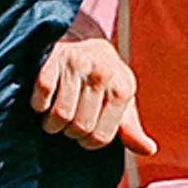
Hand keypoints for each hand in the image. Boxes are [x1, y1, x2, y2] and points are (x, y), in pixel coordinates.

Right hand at [30, 32, 156, 154]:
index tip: (84, 128)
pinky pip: (42, 96)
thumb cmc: (101, 78)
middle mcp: (104, 74)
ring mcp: (78, 64)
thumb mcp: (120, 101)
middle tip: (67, 120)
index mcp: (123, 88)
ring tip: (54, 113)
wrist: (80, 38)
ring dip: (51, 122)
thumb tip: (149, 150)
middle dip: (68, 131)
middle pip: (79, 128)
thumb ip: (130, 129)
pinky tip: (45, 98)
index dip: (87, 140)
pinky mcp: (53, 58)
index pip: (100, 137)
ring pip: (60, 116)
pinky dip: (38, 103)